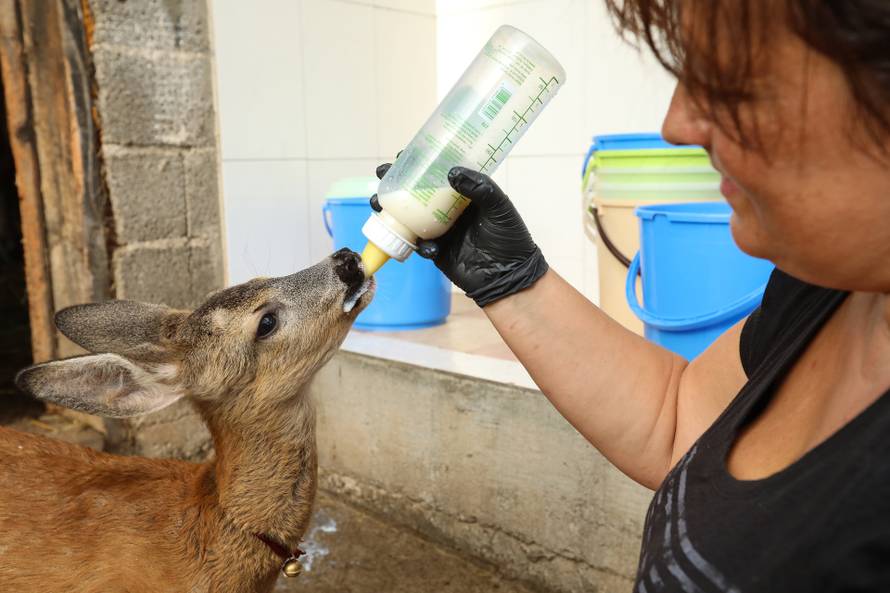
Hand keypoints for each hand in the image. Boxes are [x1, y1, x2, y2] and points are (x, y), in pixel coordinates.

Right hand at [372, 163, 546, 306]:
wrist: (510, 276)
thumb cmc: (510, 238)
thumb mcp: (499, 207)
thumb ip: (480, 188)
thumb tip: (452, 172)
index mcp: (462, 195)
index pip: (437, 173)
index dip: (419, 163)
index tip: (404, 153)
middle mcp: (447, 210)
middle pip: (415, 193)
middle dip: (394, 184)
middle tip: (382, 175)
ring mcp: (439, 231)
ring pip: (408, 218)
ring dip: (391, 211)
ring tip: (380, 205)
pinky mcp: (436, 252)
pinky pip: (419, 246)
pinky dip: (418, 245)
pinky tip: (426, 247)